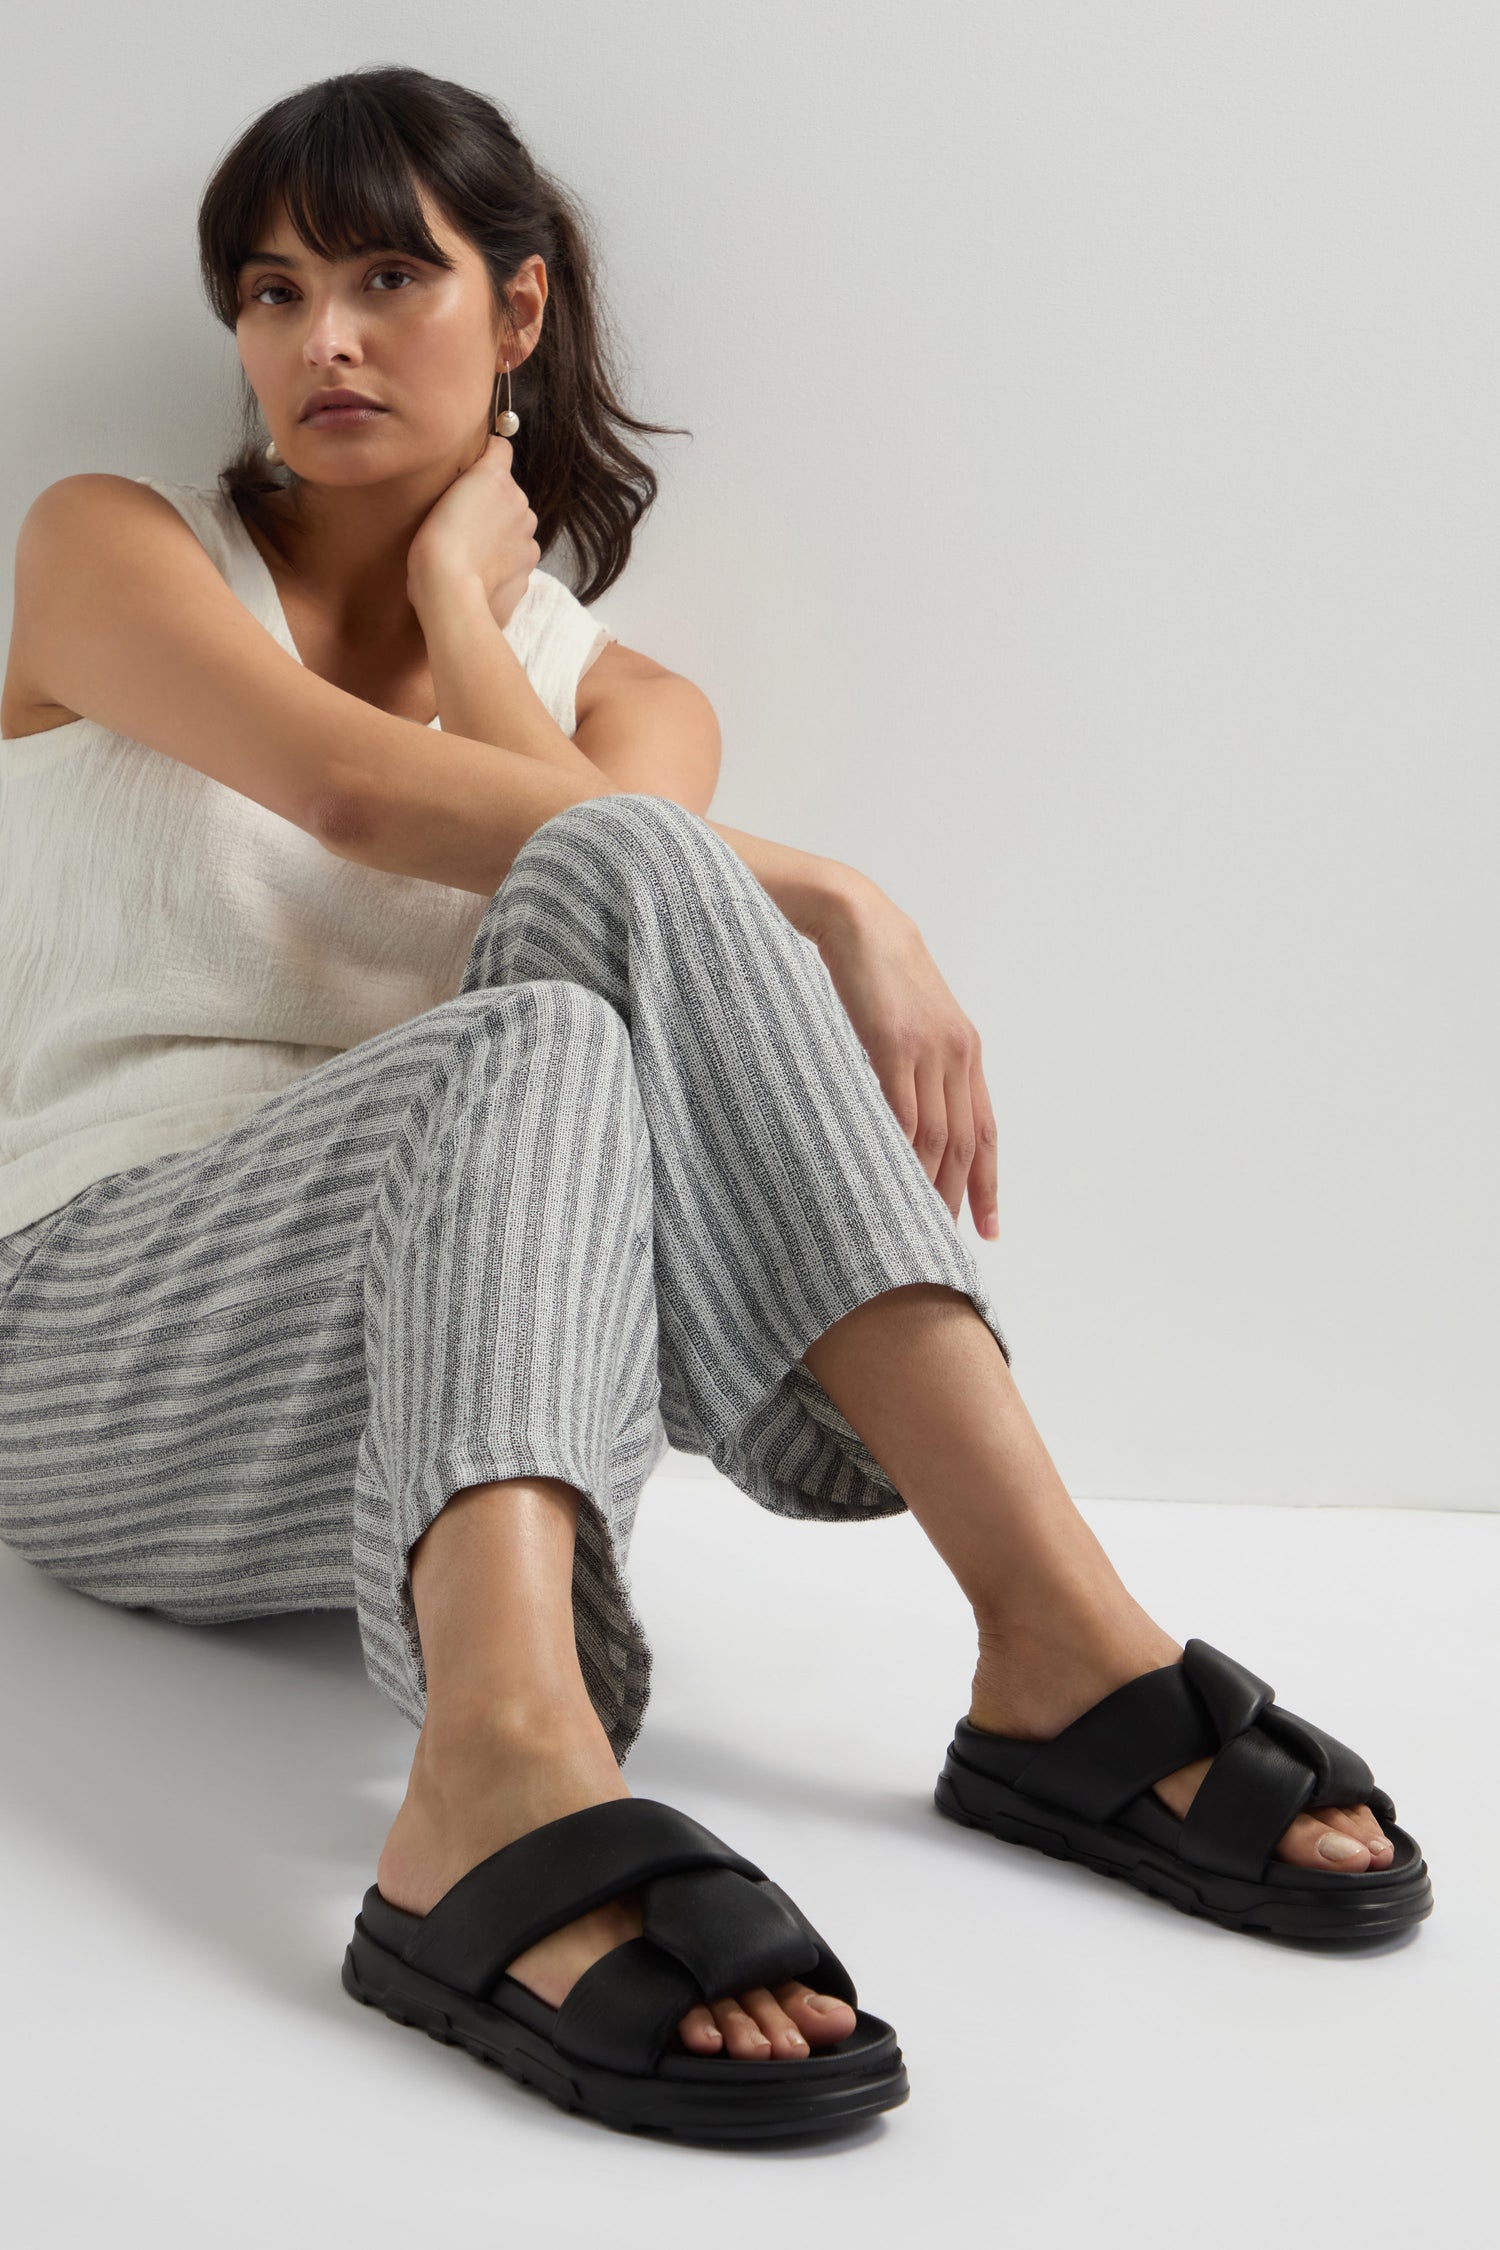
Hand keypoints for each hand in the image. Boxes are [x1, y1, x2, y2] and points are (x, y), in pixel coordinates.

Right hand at [405, 433, 539, 628]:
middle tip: (462, 526)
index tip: (469, 475)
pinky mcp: (529, 570)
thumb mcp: (438, 497)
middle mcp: (520, 503)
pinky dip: (504, 564)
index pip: (500, 451)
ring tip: (471, 554)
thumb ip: (466, 481)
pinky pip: (516, 558)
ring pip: (515, 528)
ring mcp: (529, 539)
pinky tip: (482, 574)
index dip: (485, 459)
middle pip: (508, 495)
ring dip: (499, 536)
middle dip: (491, 506)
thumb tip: (482, 472)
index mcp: (496, 478)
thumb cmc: (434, 546)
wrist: (451, 595)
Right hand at [813, 890, 1000, 1240]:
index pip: (985, 1131)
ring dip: (929, 1183)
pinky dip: (902, 1149)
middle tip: (943, 1239)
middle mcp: (957, 1055)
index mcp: (966, 1052)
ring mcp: (929, 1049)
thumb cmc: (877, 971)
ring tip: (915, 1222)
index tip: (989, 1228)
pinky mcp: (895, 1043)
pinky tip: (893, 1178)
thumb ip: (920, 1065)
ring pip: (938, 1134)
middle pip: (965, 1143)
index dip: (989, 1183)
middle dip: (957, 1195)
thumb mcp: (911, 1021)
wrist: (859, 921)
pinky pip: (903, 1109)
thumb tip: (909, 1120)